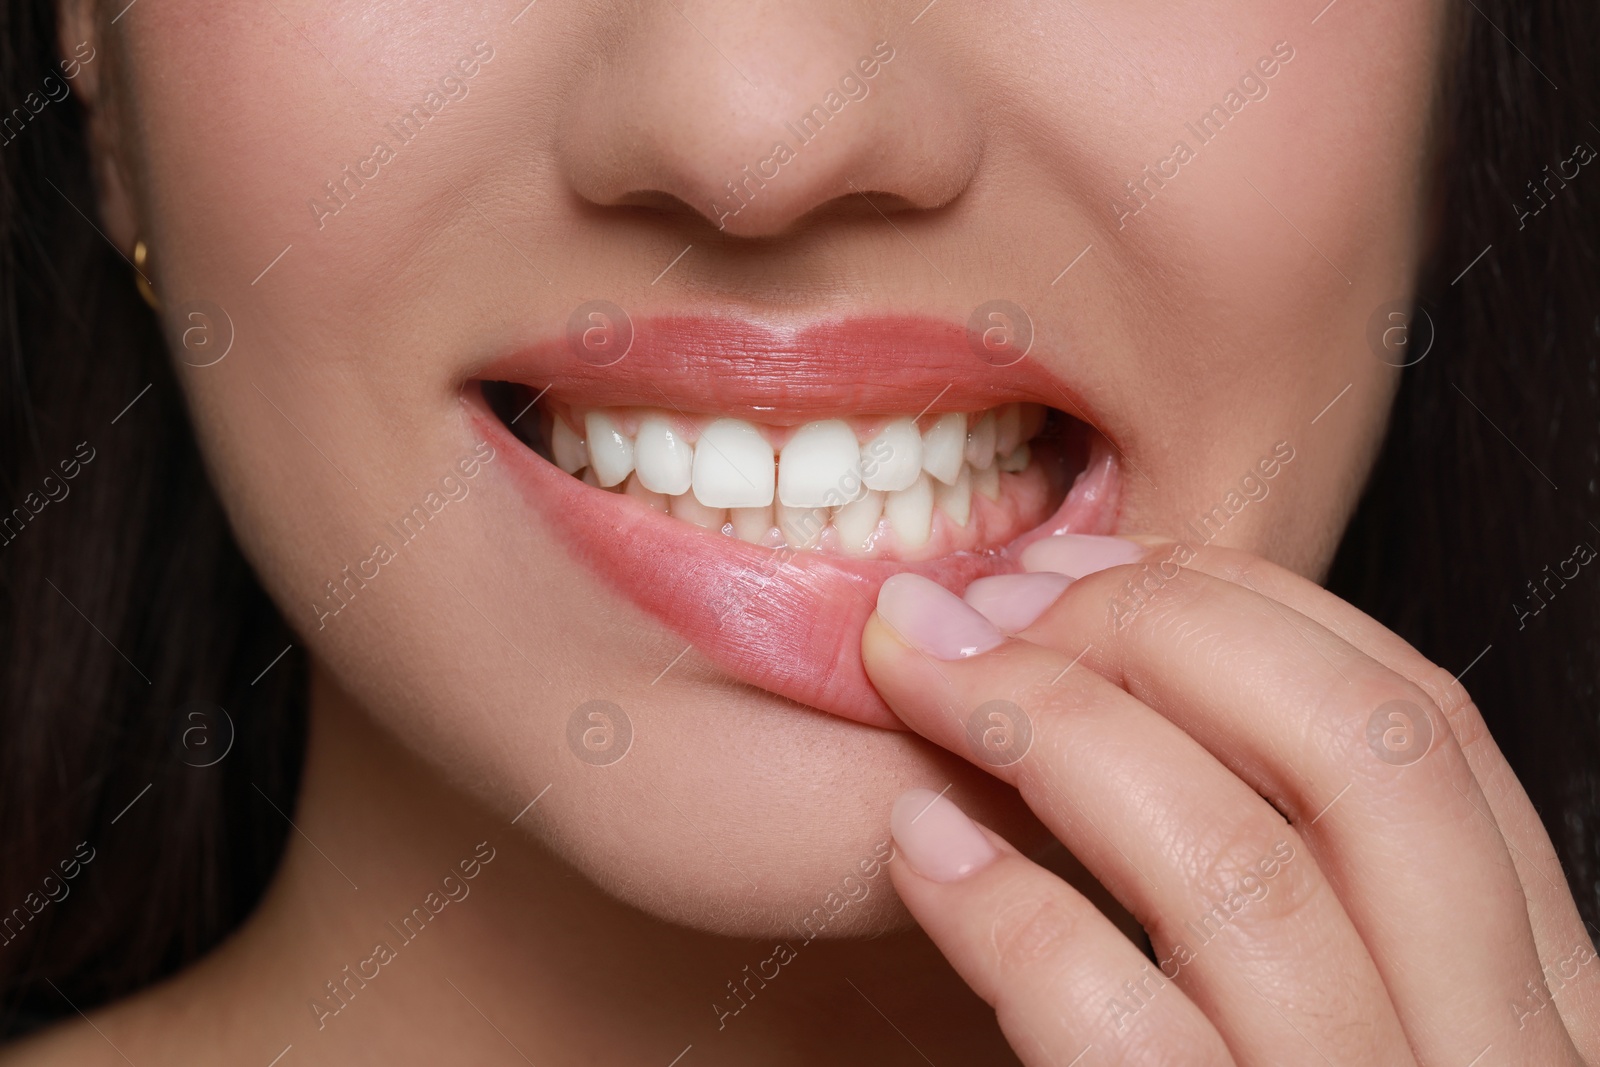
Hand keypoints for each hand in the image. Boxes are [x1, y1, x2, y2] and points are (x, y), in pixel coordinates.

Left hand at [862, 534, 1599, 1065]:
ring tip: (922, 679)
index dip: (1248, 609)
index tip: (1094, 566)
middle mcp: (1502, 1062)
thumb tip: (1108, 673)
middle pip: (1358, 752)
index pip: (1419, 726)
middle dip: (1156, 631)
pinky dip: (1008, 914)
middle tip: (988, 605)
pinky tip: (919, 848)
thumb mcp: (1342, 1014)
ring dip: (1048, 731)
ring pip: (1239, 870)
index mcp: (1532, 991)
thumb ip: (1285, 880)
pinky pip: (1122, 1032)